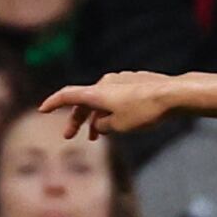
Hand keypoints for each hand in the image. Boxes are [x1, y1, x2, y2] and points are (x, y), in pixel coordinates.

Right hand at [45, 72, 181, 138]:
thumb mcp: (119, 126)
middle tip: (69, 136)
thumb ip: (103, 126)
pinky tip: (120, 122)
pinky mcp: (135, 82)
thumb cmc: (144, 111)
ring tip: (97, 134)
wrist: (173, 95)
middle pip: (85, 101)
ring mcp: (121, 80)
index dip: (53, 103)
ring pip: (101, 100)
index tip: (42, 110)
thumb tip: (99, 124)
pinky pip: (116, 97)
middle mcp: (106, 83)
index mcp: (97, 92)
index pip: (67, 96)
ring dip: (96, 117)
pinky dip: (111, 110)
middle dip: (76, 119)